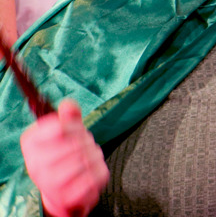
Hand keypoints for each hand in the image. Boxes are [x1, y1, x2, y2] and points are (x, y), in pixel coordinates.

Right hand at [20, 100, 107, 216]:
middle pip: (75, 144)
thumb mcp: (64, 133)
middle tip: (86, 144)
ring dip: (94, 156)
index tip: (76, 129)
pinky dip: (99, 171)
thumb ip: (69, 117)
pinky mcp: (67, 196)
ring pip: (85, 161)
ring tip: (90, 157)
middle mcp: (36, 164)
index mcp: (31, 143)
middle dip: (87, 142)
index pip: (59, 127)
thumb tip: (69, 104)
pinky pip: (94, 177)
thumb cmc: (63, 155)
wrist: (61, 190)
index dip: (74, 126)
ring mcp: (50, 183)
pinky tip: (92, 170)